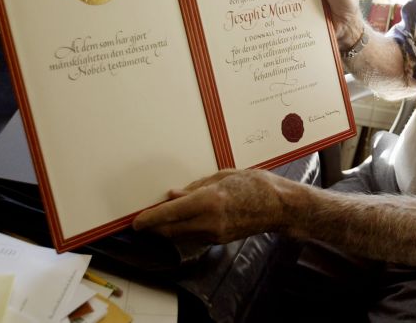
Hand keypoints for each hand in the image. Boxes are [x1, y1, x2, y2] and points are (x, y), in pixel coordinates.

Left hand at [132, 169, 295, 243]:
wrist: (280, 206)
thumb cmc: (256, 184)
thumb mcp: (223, 176)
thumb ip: (195, 186)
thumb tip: (173, 194)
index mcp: (208, 201)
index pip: (170, 213)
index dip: (149, 218)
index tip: (135, 222)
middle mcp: (209, 221)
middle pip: (171, 230)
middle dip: (154, 227)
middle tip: (142, 221)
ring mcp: (215, 233)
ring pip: (181, 235)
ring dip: (168, 229)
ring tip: (161, 217)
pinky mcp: (220, 239)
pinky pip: (194, 236)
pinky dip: (183, 229)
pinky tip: (182, 219)